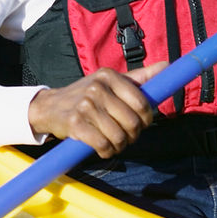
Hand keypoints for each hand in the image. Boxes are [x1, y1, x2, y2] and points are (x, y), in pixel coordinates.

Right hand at [27, 61, 165, 158]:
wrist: (49, 107)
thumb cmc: (85, 95)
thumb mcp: (110, 82)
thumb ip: (139, 77)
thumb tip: (166, 65)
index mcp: (108, 76)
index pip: (141, 103)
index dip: (146, 118)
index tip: (140, 123)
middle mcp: (97, 88)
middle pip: (132, 122)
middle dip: (133, 135)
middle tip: (125, 135)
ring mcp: (85, 106)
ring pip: (119, 137)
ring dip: (119, 146)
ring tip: (113, 142)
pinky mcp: (75, 123)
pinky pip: (103, 145)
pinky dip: (106, 152)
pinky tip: (102, 148)